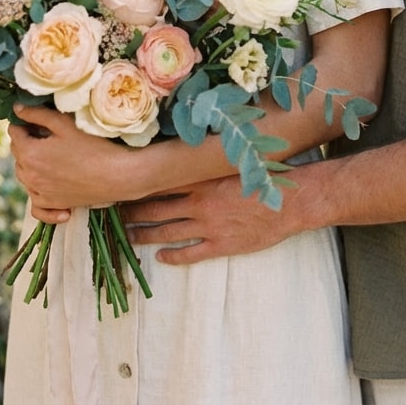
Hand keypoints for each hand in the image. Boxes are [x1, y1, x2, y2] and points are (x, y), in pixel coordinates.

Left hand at [8, 104, 124, 222]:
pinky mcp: (53, 205)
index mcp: (30, 154)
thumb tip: (17, 109)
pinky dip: (37, 193)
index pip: (14, 133)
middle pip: (17, 153)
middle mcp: (30, 177)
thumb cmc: (93, 146)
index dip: (23, 122)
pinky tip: (47, 187)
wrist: (117, 175)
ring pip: (24, 174)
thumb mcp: (65, 124)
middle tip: (46, 131)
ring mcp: (40, 193)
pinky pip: (35, 203)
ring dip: (30, 162)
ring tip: (50, 152)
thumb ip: (38, 114)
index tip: (37, 117)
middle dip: (26, 140)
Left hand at [121, 174, 297, 264]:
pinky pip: (190, 253)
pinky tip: (160, 257)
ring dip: (144, 234)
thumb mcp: (232, 161)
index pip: (160, 182)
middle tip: (115, 213)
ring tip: (128, 236)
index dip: (139, 185)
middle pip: (156, 208)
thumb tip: (186, 149)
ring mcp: (208, 226)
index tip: (121, 185)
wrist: (290, 201)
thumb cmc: (263, 176)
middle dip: (133, 211)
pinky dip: (172, 256)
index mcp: (201, 179)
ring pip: (166, 232)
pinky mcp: (220, 245)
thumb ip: (207, 160)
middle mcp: (199, 203)